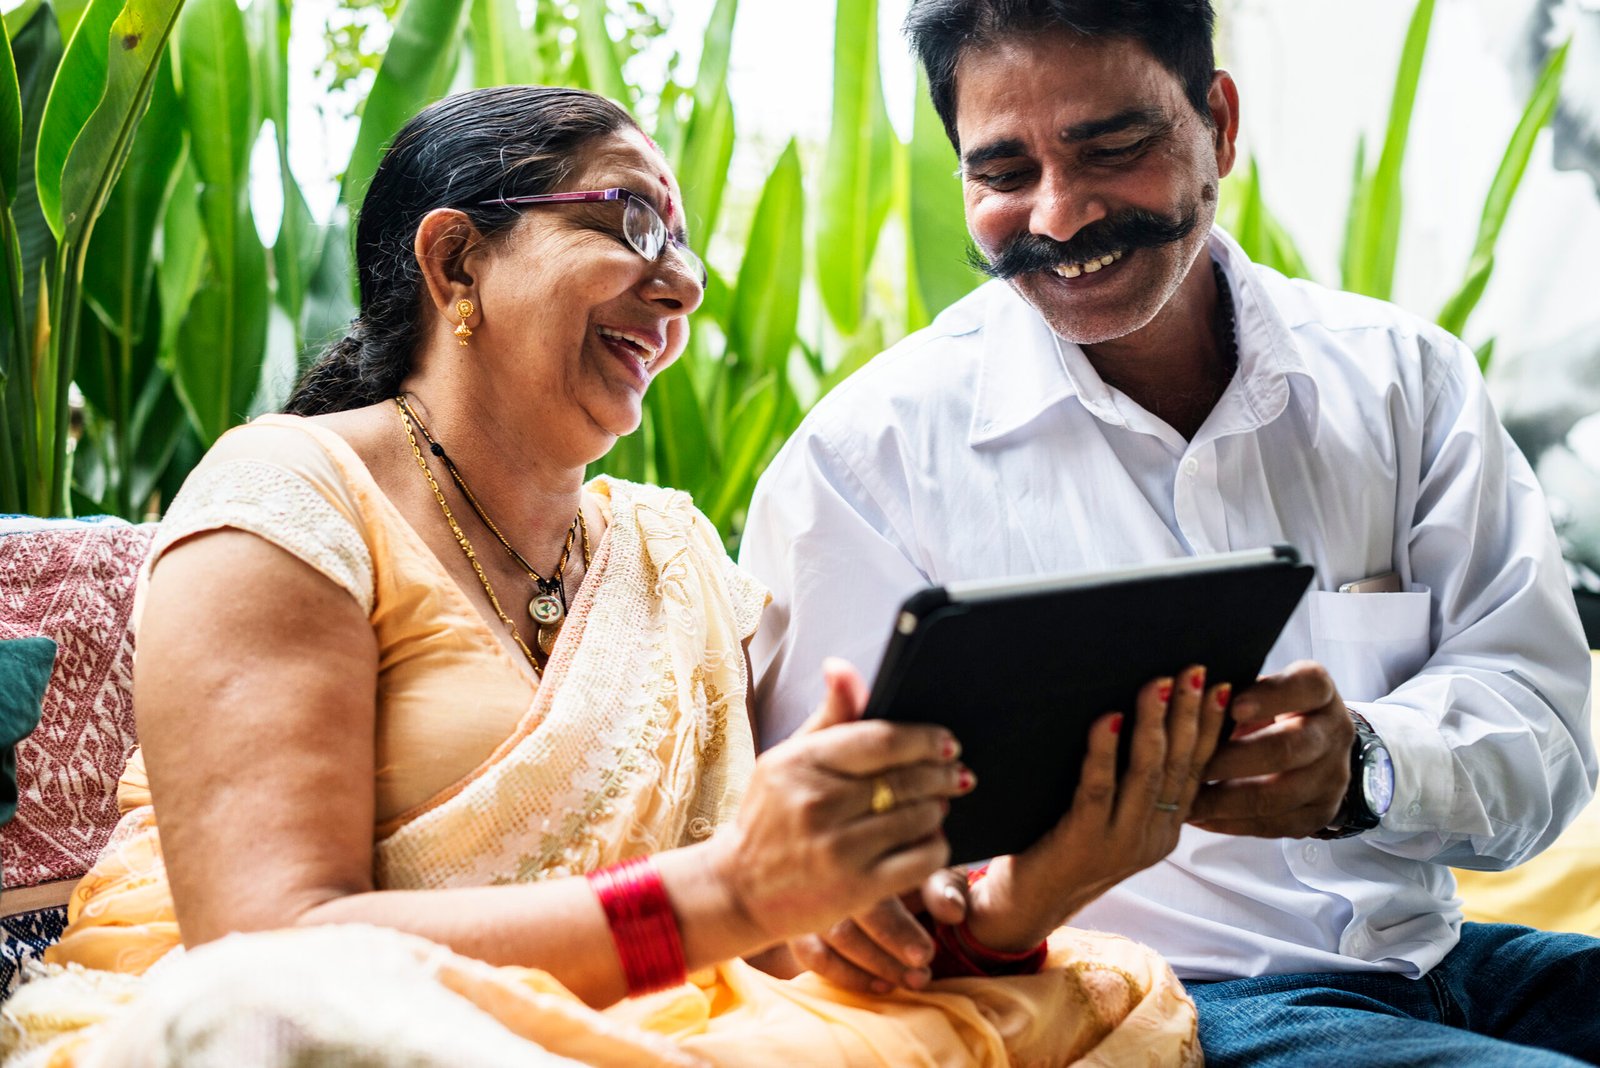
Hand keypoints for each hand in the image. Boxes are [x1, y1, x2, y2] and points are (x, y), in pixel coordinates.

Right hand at [709, 659, 973, 949]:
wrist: (739, 889)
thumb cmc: (769, 817)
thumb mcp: (787, 760)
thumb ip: (827, 716)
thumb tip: (842, 667)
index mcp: (800, 763)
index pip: (881, 740)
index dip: (924, 739)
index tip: (947, 742)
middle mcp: (817, 803)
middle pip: (905, 780)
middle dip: (941, 774)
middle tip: (957, 774)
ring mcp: (837, 849)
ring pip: (917, 818)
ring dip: (937, 809)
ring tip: (938, 805)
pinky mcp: (855, 889)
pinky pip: (919, 860)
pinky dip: (935, 847)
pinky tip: (929, 840)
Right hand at [788, 869, 968, 993]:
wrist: (872, 873)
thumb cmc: (906, 873)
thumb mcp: (929, 871)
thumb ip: (944, 887)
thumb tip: (953, 911)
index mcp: (865, 846)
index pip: (873, 887)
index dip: (898, 928)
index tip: (924, 955)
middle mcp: (831, 867)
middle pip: (848, 915)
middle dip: (888, 950)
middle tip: (922, 970)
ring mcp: (809, 895)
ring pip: (833, 937)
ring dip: (875, 966)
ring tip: (912, 980)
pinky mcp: (796, 923)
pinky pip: (814, 955)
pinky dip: (848, 975)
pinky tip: (880, 985)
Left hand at [966, 667, 1230, 951]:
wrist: (1026, 906)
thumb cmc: (1062, 846)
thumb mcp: (1110, 816)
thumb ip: (1129, 781)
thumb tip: (1134, 713)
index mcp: (1165, 828)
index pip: (1196, 768)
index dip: (1212, 727)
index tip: (1223, 686)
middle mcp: (1152, 836)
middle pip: (1178, 765)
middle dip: (1190, 713)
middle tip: (1196, 670)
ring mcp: (1120, 842)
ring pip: (1147, 774)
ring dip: (1154, 724)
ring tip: (1159, 684)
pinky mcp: (1084, 842)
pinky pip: (1098, 790)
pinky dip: (1104, 752)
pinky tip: (1108, 719)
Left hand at [1187, 660, 1353, 837]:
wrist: (1314, 742)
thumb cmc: (1272, 707)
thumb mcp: (1260, 687)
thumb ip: (1232, 689)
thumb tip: (1188, 695)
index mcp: (1319, 691)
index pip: (1306, 687)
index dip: (1270, 697)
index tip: (1231, 706)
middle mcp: (1334, 732)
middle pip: (1287, 749)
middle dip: (1232, 760)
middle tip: (1189, 764)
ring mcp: (1333, 776)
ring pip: (1278, 795)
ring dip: (1225, 800)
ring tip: (1186, 799)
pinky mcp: (1320, 812)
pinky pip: (1275, 825)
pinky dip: (1232, 823)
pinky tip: (1201, 817)